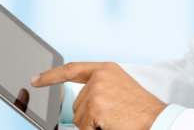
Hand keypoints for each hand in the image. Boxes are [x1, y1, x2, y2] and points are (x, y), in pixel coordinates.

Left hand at [32, 62, 166, 129]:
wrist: (158, 121)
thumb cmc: (142, 111)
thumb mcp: (119, 91)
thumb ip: (98, 89)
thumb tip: (76, 103)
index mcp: (106, 69)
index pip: (72, 69)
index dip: (52, 76)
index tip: (36, 80)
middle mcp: (100, 75)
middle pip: (77, 103)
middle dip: (89, 116)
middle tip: (114, 116)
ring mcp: (97, 89)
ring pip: (79, 117)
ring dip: (93, 125)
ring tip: (115, 120)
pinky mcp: (96, 105)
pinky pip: (84, 126)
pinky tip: (112, 125)